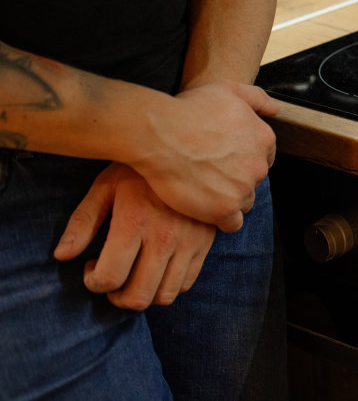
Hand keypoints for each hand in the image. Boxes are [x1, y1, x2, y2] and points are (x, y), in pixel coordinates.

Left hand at [53, 163, 216, 310]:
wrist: (191, 148)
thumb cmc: (139, 168)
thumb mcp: (105, 185)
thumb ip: (83, 221)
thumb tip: (63, 255)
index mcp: (135, 222)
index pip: (110, 278)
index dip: (93, 282)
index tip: (92, 266)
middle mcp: (166, 236)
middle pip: (138, 296)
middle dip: (117, 297)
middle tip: (112, 278)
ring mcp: (190, 242)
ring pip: (165, 296)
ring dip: (144, 294)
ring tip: (134, 274)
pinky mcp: (206, 243)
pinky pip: (186, 283)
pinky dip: (167, 286)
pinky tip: (157, 266)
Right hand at [129, 80, 278, 231]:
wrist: (159, 134)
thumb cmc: (189, 109)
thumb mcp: (228, 90)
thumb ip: (258, 99)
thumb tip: (277, 109)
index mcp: (264, 139)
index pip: (263, 157)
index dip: (243, 159)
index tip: (223, 160)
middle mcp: (259, 165)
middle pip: (253, 180)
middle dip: (236, 179)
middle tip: (210, 175)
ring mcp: (243, 189)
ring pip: (244, 202)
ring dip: (229, 199)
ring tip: (204, 192)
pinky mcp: (223, 210)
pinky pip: (232, 223)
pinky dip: (222, 219)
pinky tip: (205, 210)